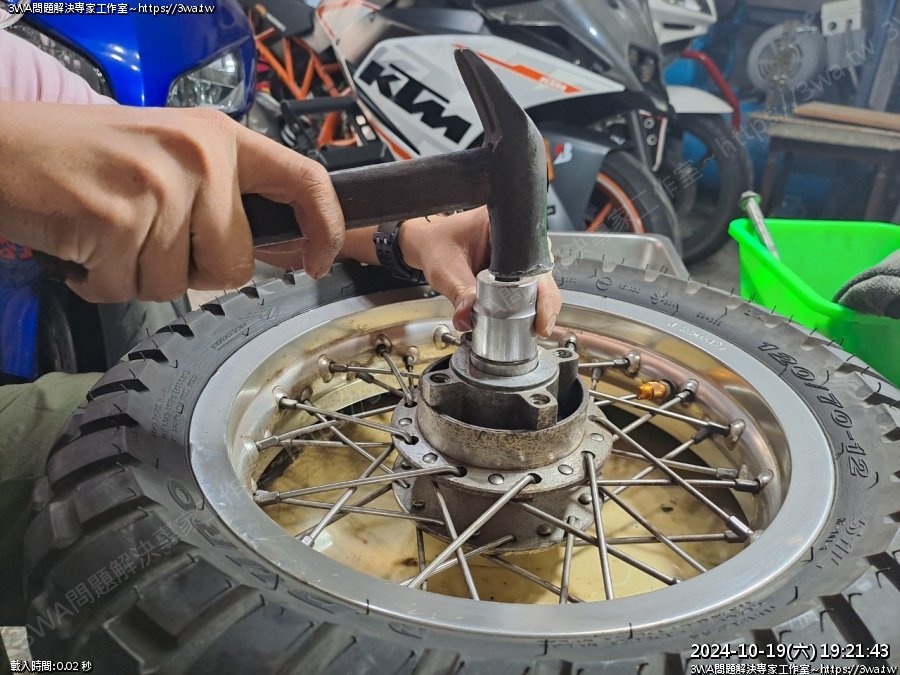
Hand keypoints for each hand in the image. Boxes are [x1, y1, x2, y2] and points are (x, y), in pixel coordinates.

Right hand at [0, 102, 344, 302]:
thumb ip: (225, 196)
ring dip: (139, 276)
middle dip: (193, 271)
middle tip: (150, 239)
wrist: (3, 145)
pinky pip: (128, 289)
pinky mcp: (117, 220)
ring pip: (179, 286)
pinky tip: (85, 245)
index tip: (319, 258)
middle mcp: (197, 157)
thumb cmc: (86, 155)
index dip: (324, 226)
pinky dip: (100, 282)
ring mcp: (158, 188)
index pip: (304, 179)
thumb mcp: (171, 155)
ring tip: (110, 234)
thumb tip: (281, 250)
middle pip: (236, 264)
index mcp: (218, 138)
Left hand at [399, 207, 561, 336]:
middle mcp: (519, 238)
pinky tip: (528, 320)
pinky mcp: (515, 270)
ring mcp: (520, 254)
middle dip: (544, 302)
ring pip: (540, 283)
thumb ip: (458, 293)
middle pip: (543, 274)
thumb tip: (467, 318)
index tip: (542, 312)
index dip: (542, 289)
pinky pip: (529, 288)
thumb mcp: (446, 270)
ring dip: (538, 306)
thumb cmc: (438, 245)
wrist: (429, 246)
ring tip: (534, 326)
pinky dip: (528, 305)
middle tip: (539, 326)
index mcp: (506, 226)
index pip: (534, 260)